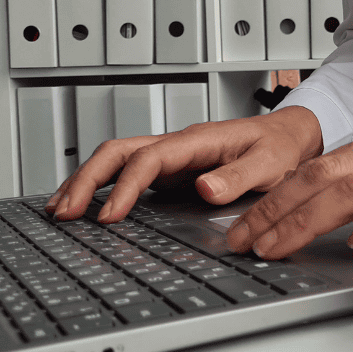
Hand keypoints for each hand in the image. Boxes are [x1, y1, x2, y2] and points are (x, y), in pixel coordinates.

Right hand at [45, 106, 322, 221]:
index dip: (125, 187)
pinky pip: (128, 172)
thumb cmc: (280, 146)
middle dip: (86, 180)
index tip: (110, 216)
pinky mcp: (173, 169)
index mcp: (198, 141)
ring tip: (62, 209)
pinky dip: (102, 186)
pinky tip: (90, 205)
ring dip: (86, 181)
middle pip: (118, 152)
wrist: (290, 135)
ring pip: (117, 159)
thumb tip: (204, 187)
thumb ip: (238, 176)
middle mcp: (179, 145)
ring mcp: (173, 156)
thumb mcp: (269, 163)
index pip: (149, 159)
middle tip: (65, 212)